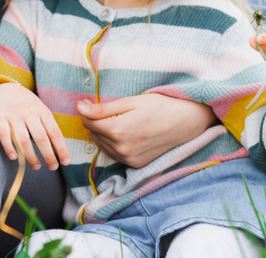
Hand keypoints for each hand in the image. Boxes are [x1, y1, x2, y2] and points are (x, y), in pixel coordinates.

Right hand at [0, 84, 70, 170]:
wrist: (7, 91)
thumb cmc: (29, 106)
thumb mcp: (42, 112)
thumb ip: (50, 129)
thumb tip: (59, 153)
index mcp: (43, 111)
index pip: (55, 132)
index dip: (61, 149)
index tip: (66, 162)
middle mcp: (29, 113)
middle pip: (40, 138)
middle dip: (48, 155)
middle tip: (53, 167)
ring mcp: (14, 115)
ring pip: (23, 139)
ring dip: (30, 156)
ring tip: (36, 166)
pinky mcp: (0, 118)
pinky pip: (4, 135)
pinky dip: (9, 147)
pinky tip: (14, 158)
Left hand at [76, 94, 216, 168]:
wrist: (186, 122)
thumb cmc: (159, 106)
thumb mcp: (129, 102)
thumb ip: (102, 108)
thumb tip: (79, 108)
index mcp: (119, 130)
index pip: (88, 121)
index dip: (86, 110)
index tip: (88, 101)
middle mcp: (122, 148)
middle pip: (93, 133)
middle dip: (93, 120)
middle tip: (102, 108)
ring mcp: (129, 159)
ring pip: (101, 145)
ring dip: (102, 132)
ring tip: (114, 119)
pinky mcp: (136, 164)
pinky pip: (113, 153)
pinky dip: (111, 143)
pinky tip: (120, 132)